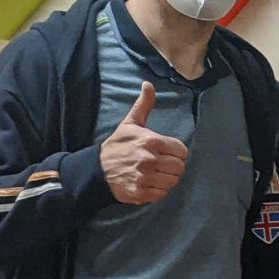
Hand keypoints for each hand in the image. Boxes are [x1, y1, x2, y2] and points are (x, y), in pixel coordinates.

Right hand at [99, 82, 187, 203]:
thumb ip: (144, 105)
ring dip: (166, 178)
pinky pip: (162, 194)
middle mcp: (150, 160)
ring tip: (155, 173)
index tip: (166, 152)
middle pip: (180, 167)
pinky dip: (158, 190)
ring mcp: (145, 178)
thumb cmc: (117, 145)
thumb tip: (148, 84)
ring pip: (173, 181)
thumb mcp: (130, 123)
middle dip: (172, 166)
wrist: (96, 169)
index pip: (182, 151)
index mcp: (151, 142)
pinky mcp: (141, 193)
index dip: (176, 152)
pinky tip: (148, 182)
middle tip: (160, 164)